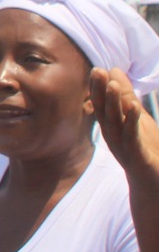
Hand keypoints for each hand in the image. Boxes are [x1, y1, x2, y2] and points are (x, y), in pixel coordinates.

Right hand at [95, 68, 158, 182]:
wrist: (154, 183)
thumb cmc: (147, 149)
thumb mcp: (138, 118)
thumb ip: (127, 96)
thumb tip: (115, 70)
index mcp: (112, 127)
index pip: (102, 104)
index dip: (98, 88)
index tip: (97, 69)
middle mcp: (113, 136)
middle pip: (104, 111)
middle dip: (100, 92)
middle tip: (97, 71)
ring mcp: (122, 147)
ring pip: (115, 122)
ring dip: (114, 104)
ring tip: (113, 85)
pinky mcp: (136, 156)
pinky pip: (132, 137)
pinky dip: (132, 121)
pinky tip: (133, 107)